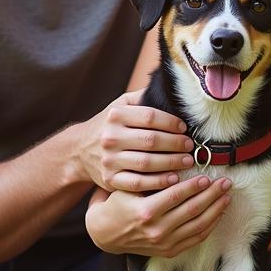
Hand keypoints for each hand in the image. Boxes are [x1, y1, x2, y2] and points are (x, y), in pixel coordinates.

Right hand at [74, 90, 196, 191]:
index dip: (171, 122)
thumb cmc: (110, 125)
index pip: (150, 117)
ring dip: (172, 163)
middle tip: (190, 146)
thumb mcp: (120, 105)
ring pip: (147, 163)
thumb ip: (142, 97)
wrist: (80, 150)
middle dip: (175, 143)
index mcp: (116, 115)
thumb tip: (170, 88)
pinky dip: (158, 182)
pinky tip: (173, 179)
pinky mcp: (110, 179)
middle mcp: (110, 136)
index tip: (184, 127)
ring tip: (187, 161)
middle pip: (151, 140)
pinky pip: (138, 183)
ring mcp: (109, 159)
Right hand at [85, 174, 232, 256]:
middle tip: (226, 182)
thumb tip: (177, 162)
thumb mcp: (127, 186)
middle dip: (212, 195)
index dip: (194, 185)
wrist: (105, 234)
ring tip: (227, 195)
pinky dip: (211, 225)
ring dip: (216, 209)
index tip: (207, 175)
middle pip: (192, 210)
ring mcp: (164, 243)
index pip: (176, 196)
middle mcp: (156, 230)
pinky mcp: (170, 251)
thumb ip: (150, 177)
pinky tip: (218, 212)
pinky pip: (196, 238)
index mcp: (145, 211)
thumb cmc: (117, 202)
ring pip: (198, 225)